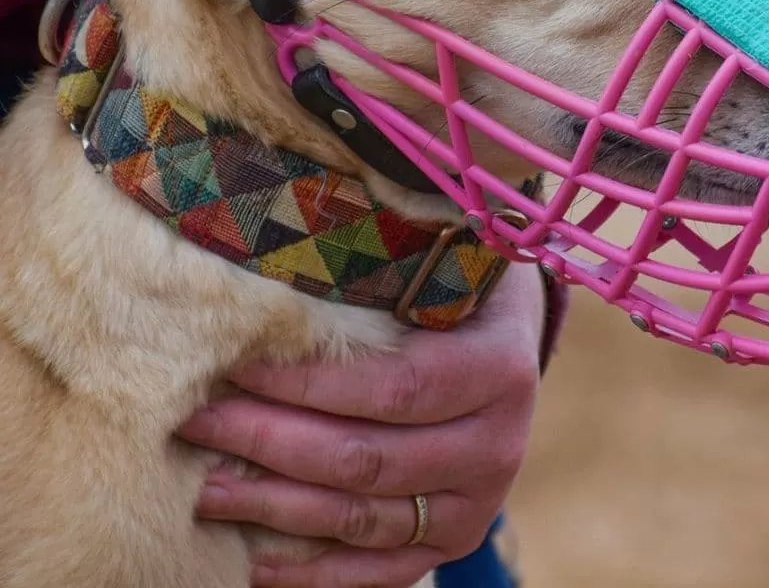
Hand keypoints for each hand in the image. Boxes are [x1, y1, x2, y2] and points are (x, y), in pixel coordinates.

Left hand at [178, 261, 545, 586]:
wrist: (511, 339)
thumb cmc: (457, 291)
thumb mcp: (443, 269)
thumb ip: (382, 278)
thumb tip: (273, 277)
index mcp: (498, 369)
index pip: (391, 388)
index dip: (309, 384)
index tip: (238, 366)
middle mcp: (498, 444)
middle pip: (367, 459)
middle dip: (270, 443)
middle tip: (199, 423)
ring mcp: (479, 502)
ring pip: (362, 519)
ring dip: (276, 507)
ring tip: (206, 488)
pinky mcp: (457, 538)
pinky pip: (380, 569)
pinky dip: (313, 572)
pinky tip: (254, 559)